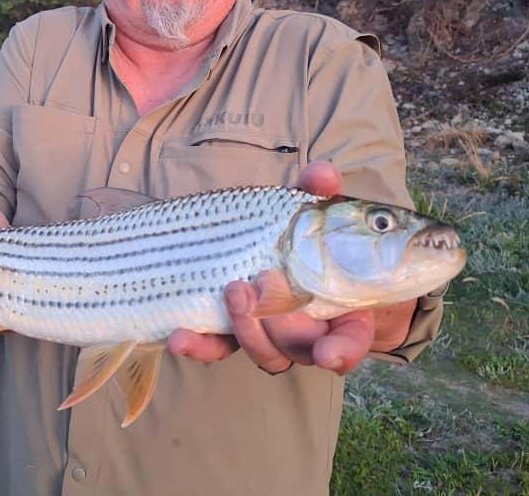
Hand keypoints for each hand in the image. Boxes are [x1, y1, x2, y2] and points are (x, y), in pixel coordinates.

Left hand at [168, 162, 375, 374]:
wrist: (296, 259)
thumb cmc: (319, 240)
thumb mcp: (321, 215)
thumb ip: (322, 196)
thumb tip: (322, 174)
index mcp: (343, 313)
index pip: (349, 342)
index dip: (341, 351)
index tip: (328, 354)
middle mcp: (310, 334)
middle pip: (296, 346)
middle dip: (276, 324)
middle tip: (260, 283)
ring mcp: (272, 337)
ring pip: (261, 350)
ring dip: (244, 327)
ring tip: (232, 290)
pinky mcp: (236, 334)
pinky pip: (219, 347)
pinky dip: (201, 345)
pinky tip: (179, 336)